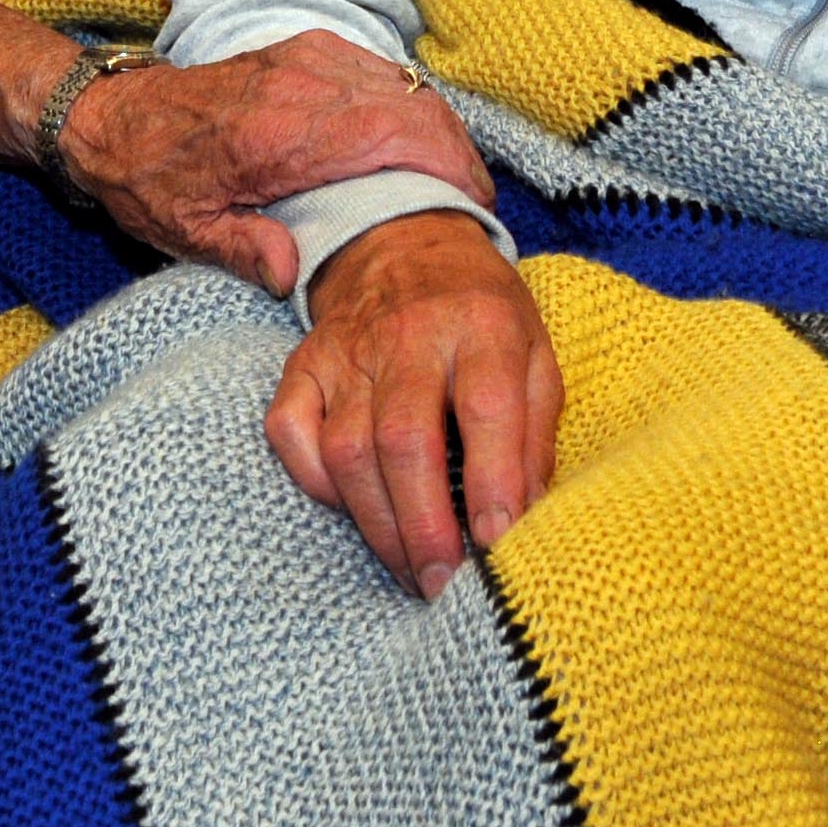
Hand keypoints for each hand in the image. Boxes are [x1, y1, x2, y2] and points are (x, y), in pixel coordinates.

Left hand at [60, 30, 496, 291]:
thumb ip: (245, 251)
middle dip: (456, 153)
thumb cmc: (151, 181)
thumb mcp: (187, 232)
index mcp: (276, 133)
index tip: (474, 204)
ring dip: (438, 129)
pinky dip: (410, 103)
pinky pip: (379, 71)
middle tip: (477, 202)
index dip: (445, 166)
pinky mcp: (307, 47)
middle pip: (412, 108)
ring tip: (455, 180)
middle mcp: (300, 83)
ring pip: (403, 85)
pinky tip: (417, 143)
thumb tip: (295, 274)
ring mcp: (306, 57)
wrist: (115, 118)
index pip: (391, 135)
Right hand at [264, 211, 560, 596]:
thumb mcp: (537, 353)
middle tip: (442, 584)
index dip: (492, 483)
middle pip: (404, 438)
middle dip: (423, 525)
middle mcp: (409, 334)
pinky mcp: (303, 364)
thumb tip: (528, 519)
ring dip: (377, 522)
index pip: (485, 408)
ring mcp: (347, 351)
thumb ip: (536, 432)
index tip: (498, 545)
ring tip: (409, 568)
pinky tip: (352, 509)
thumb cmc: (482, 314)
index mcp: (482, 325)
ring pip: (348, 448)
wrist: (404, 242)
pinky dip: (314, 482)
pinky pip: (290, 432)